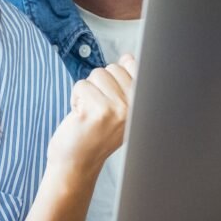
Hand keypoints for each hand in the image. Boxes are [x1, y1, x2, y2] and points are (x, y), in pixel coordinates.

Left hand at [46, 54, 136, 178]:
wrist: (77, 163)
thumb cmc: (96, 133)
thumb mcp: (121, 109)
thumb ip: (126, 84)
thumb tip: (127, 57)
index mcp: (144, 103)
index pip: (132, 64)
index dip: (115, 77)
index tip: (112, 99)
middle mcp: (136, 106)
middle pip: (112, 68)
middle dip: (99, 85)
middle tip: (99, 110)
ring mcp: (119, 109)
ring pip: (96, 74)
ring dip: (87, 92)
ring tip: (90, 113)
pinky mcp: (98, 111)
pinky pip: (81, 85)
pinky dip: (76, 98)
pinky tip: (81, 117)